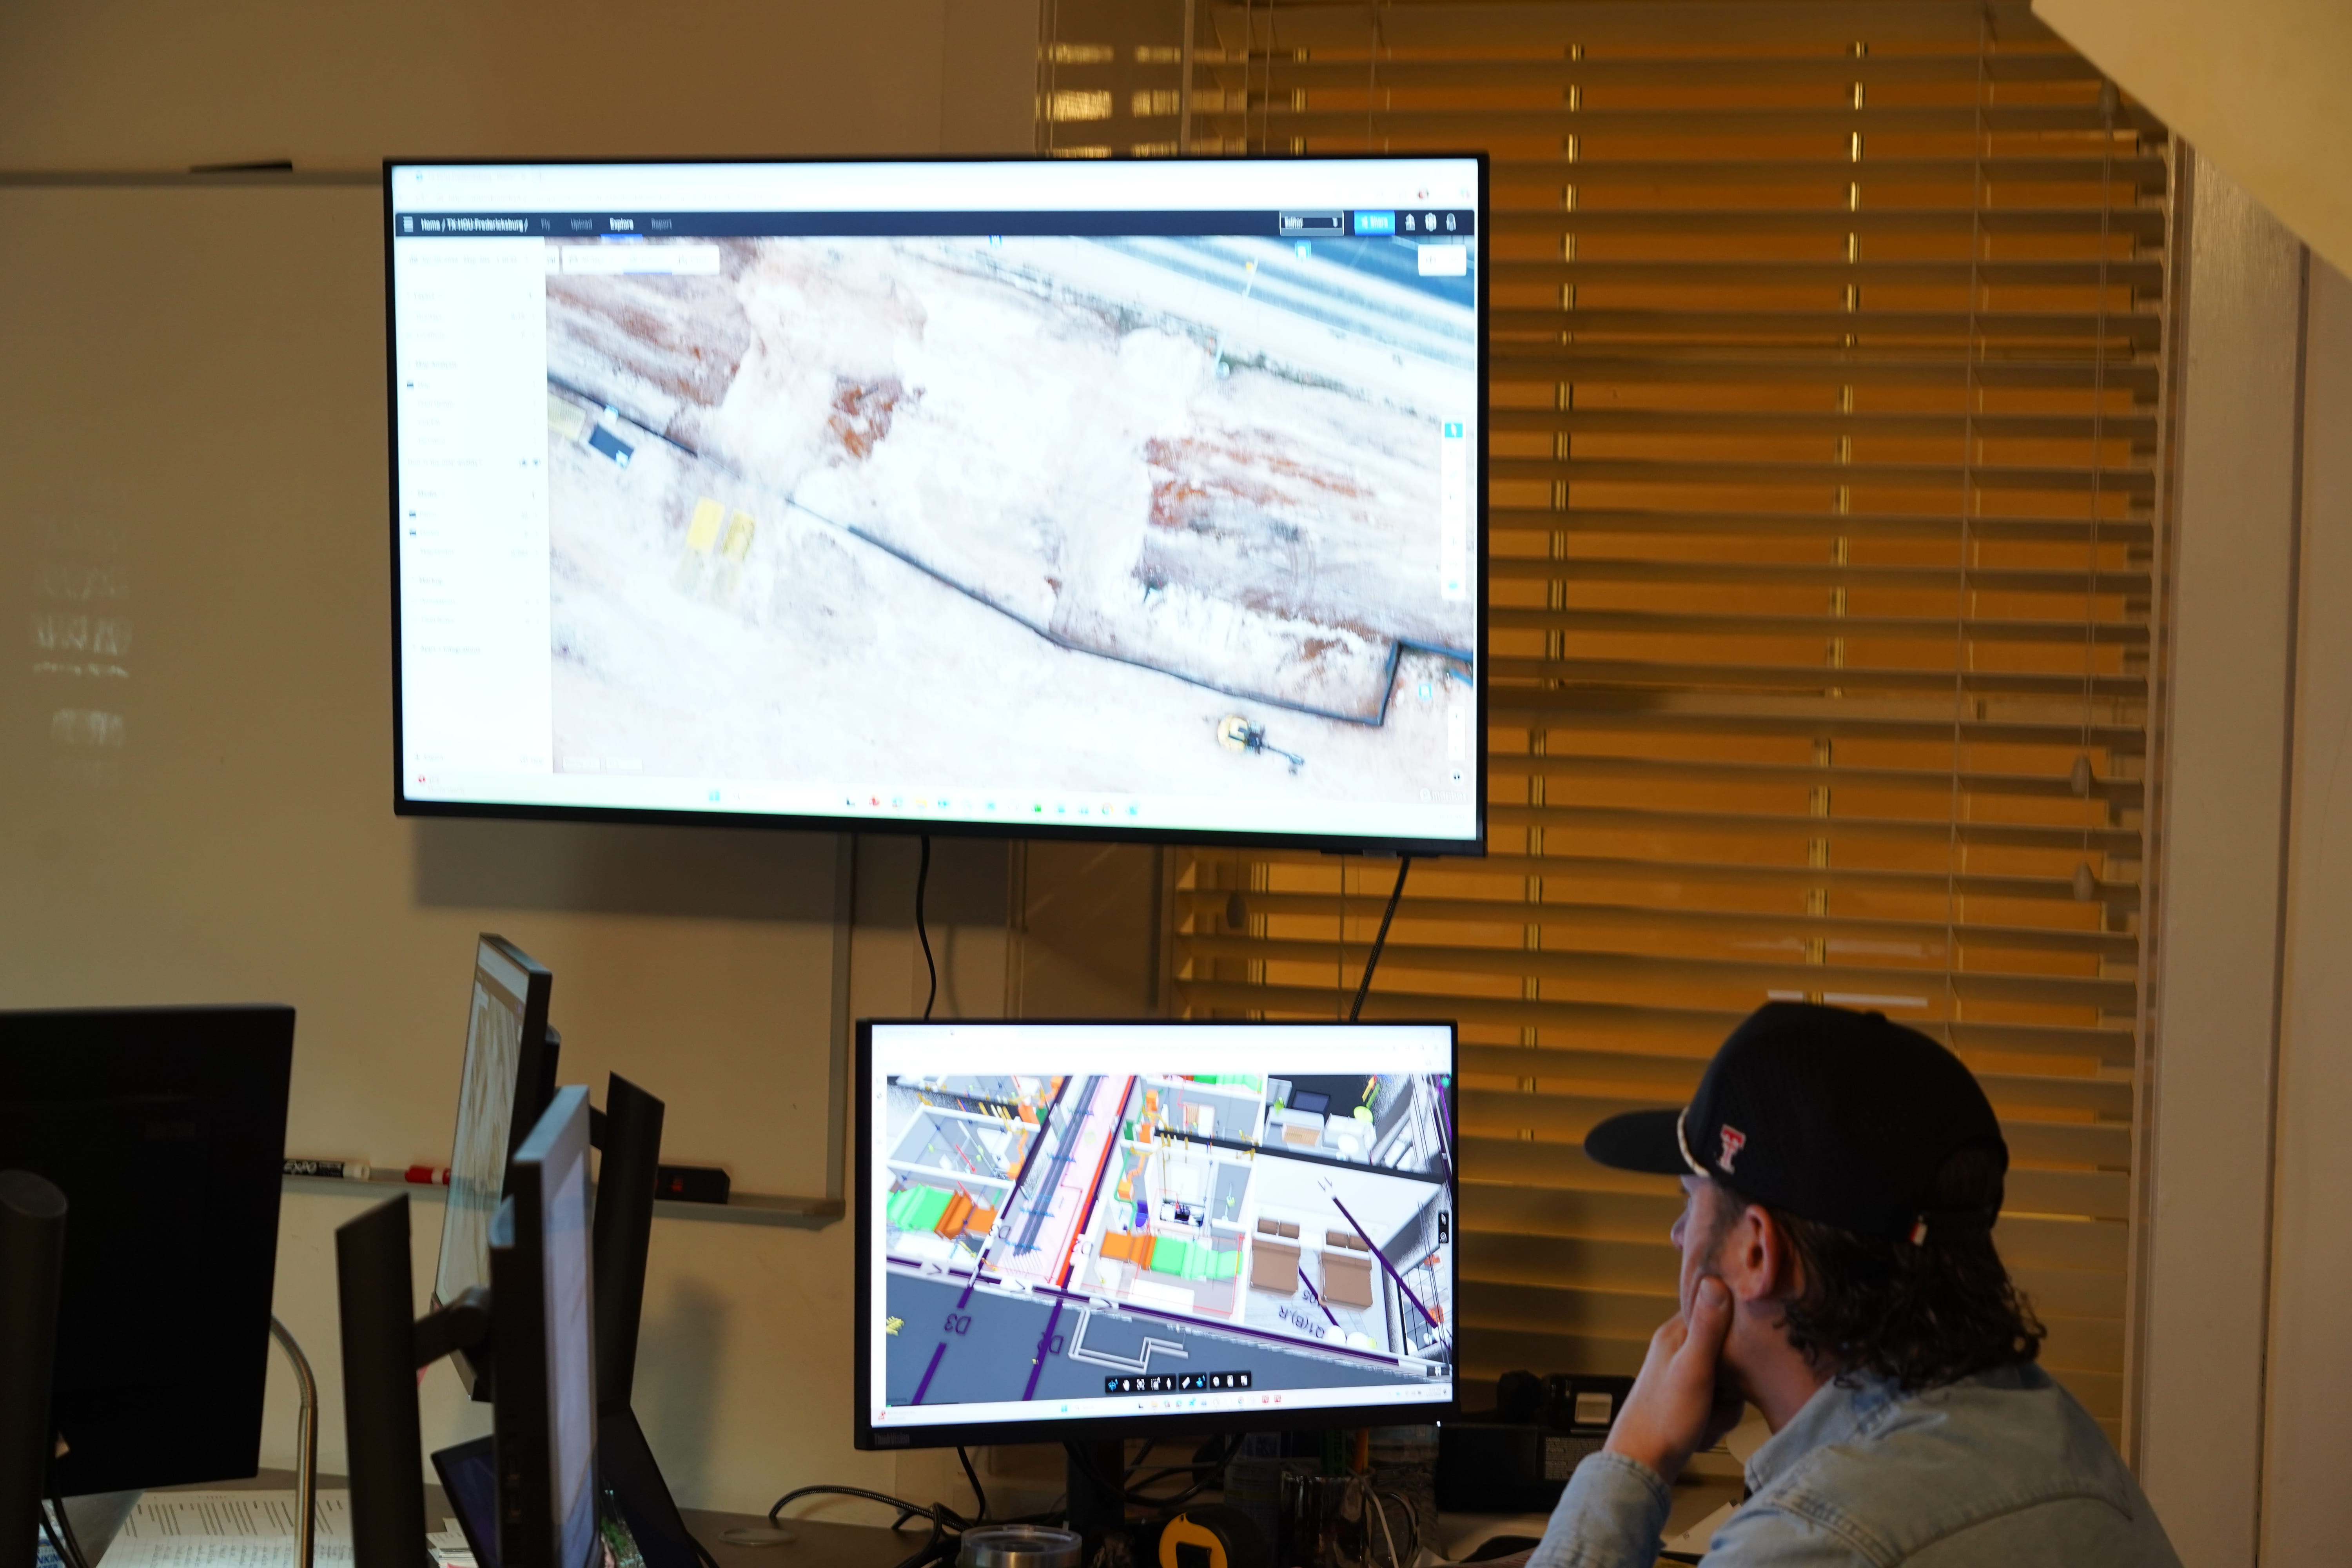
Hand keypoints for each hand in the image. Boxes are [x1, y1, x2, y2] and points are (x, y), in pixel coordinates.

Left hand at [1602, 1276, 1742, 1482]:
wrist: (1643, 1463)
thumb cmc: (1663, 1419)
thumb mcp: (1694, 1368)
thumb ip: (1707, 1327)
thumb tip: (1715, 1281)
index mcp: (1675, 1335)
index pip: (1717, 1312)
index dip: (1735, 1333)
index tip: (1741, 1353)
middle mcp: (1678, 1352)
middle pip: (1729, 1354)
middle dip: (1732, 1383)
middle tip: (1718, 1396)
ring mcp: (1684, 1378)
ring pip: (1728, 1383)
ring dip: (1725, 1407)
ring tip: (1706, 1416)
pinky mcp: (1689, 1401)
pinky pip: (1719, 1405)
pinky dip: (1716, 1420)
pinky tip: (1703, 1428)